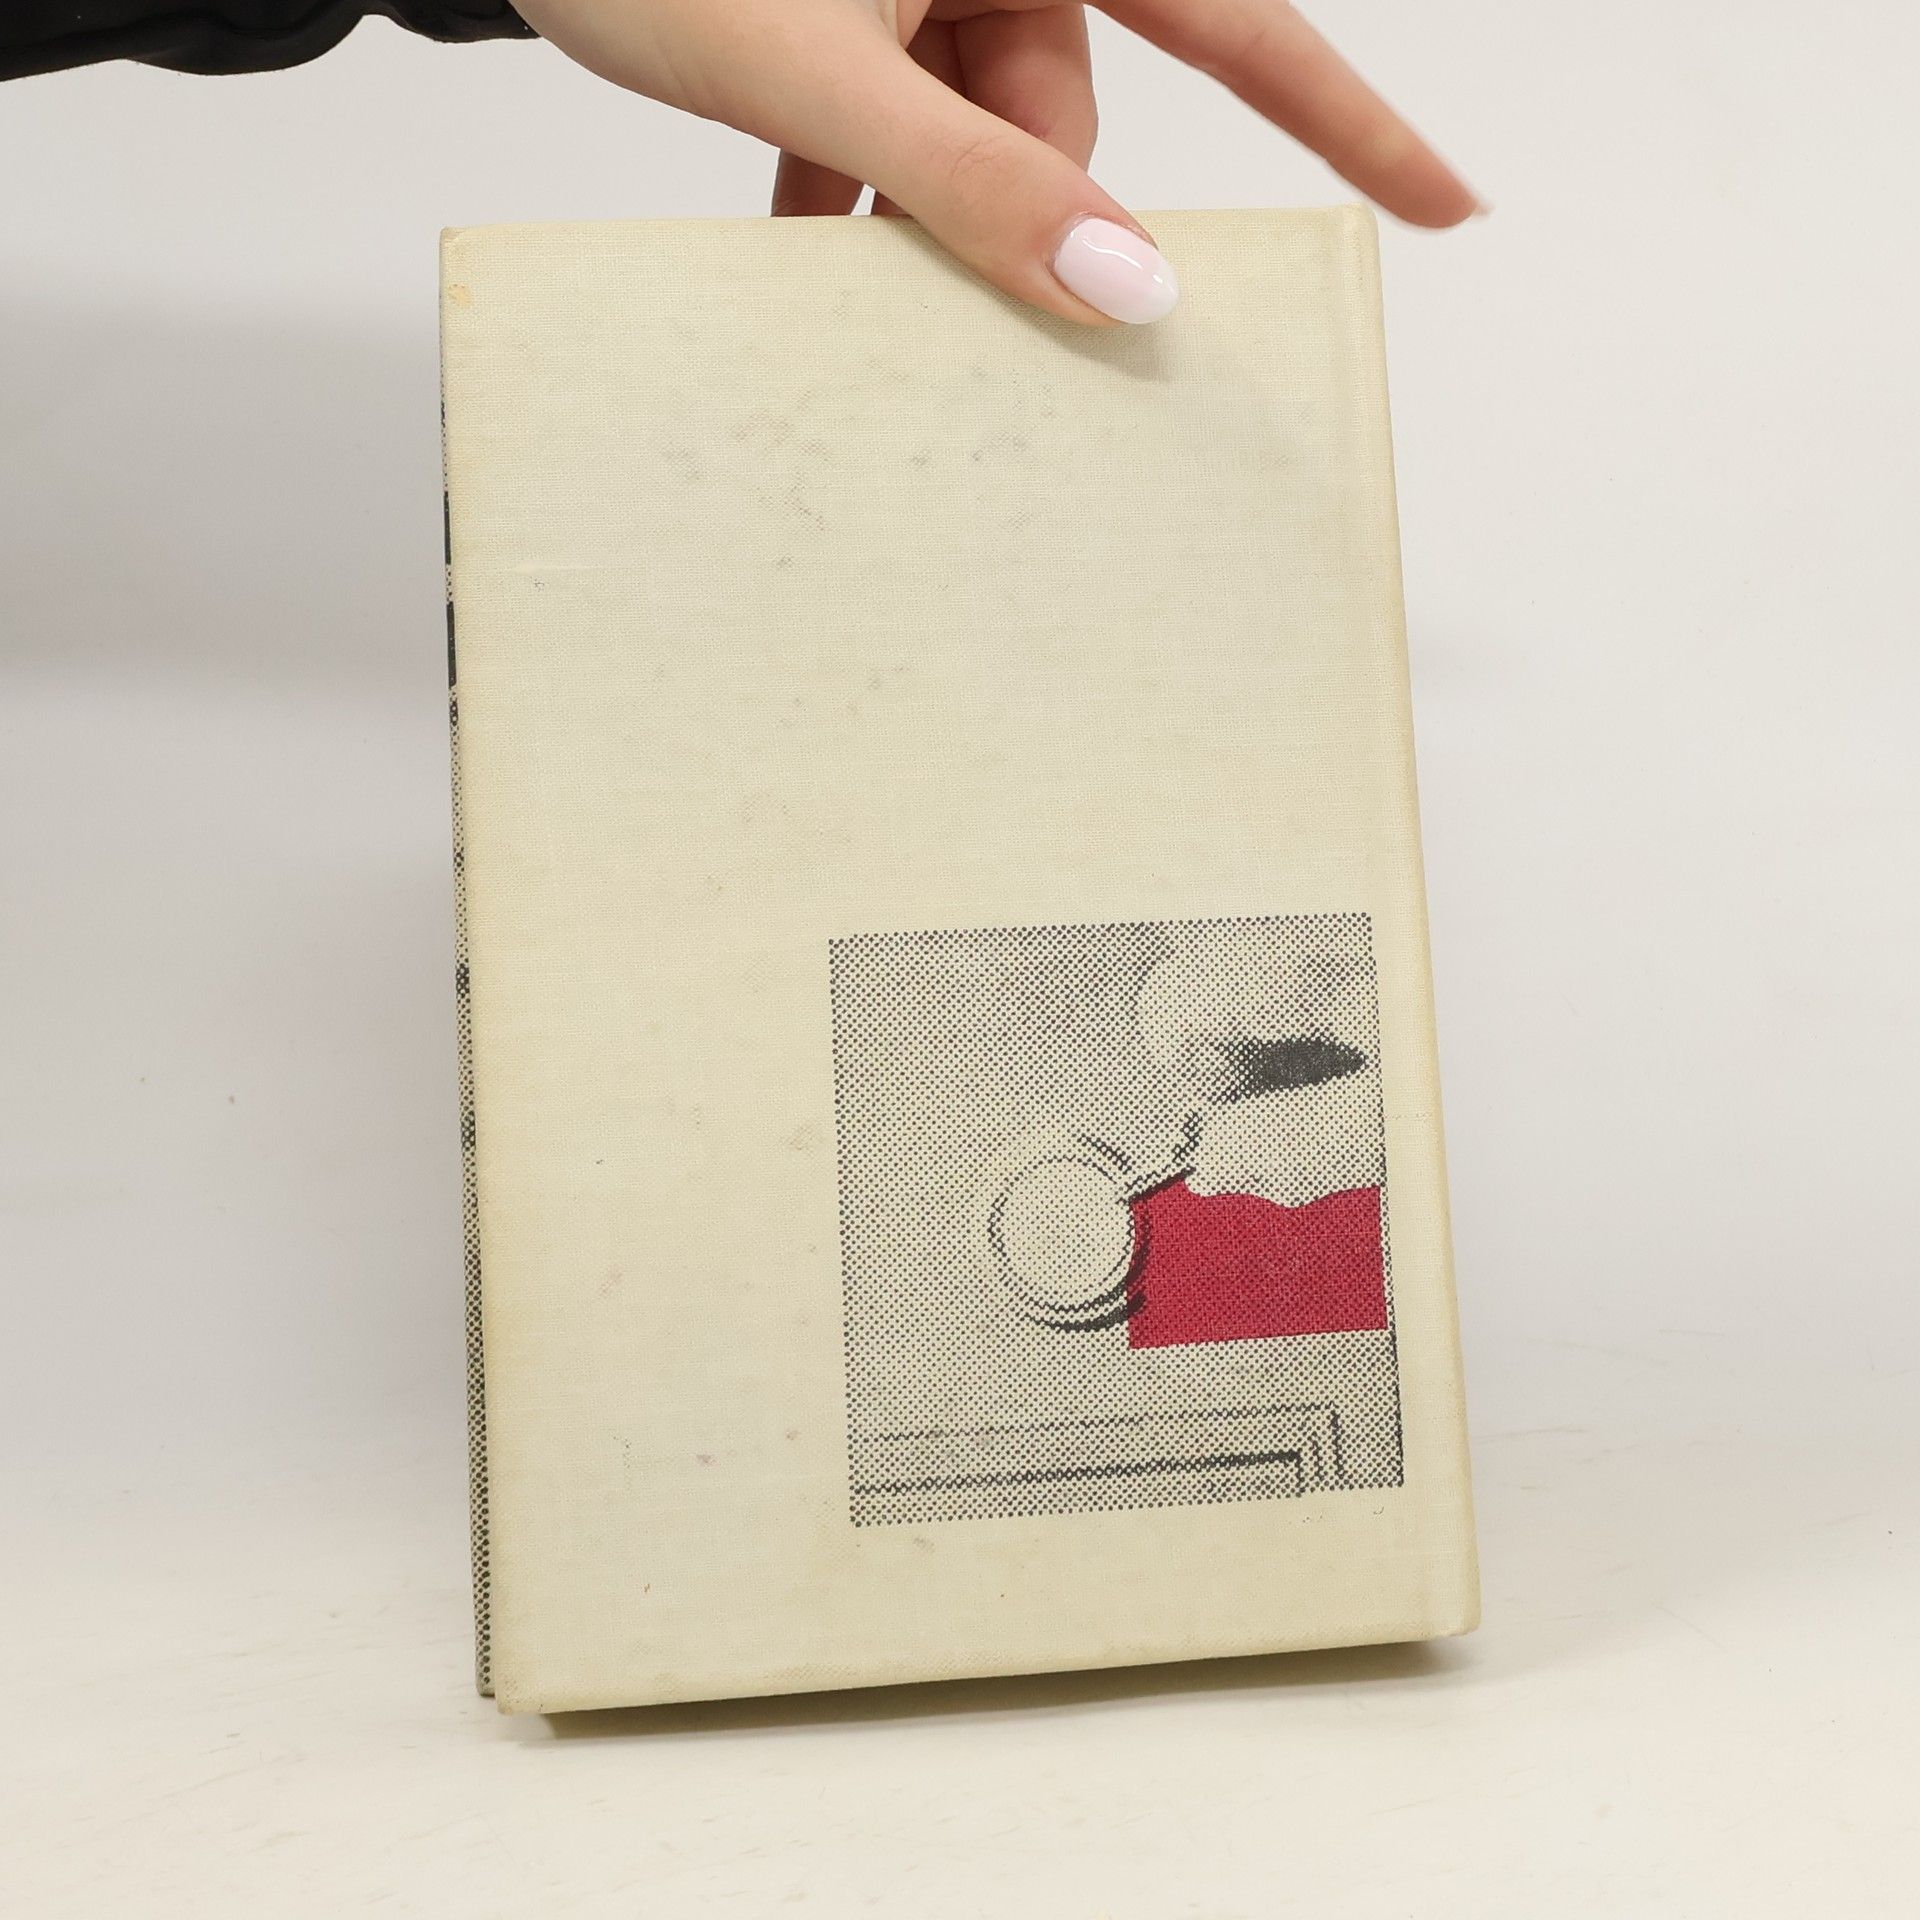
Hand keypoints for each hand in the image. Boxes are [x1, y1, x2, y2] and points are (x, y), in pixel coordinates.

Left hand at [511, 0, 1479, 324]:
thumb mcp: (815, 69)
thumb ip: (969, 183)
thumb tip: (1123, 287)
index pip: (1236, 21)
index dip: (1347, 122)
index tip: (1441, 206)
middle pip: (1069, 108)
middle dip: (1004, 204)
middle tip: (933, 291)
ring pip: (978, 126)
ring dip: (917, 209)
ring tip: (829, 263)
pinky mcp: (866, 0)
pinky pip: (905, 110)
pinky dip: (863, 176)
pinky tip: (806, 236)